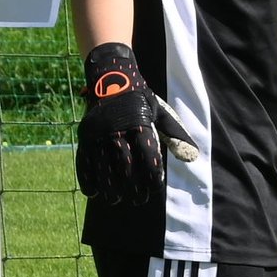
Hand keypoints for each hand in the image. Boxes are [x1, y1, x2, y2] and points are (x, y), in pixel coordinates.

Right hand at [75, 44, 196, 207]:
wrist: (111, 77)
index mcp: (140, 124)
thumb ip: (176, 135)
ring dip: (110, 187)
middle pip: (126, 165)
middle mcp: (118, 129)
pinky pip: (84, 160)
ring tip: (116, 199)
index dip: (152, 175)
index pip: (148, 155)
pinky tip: (94, 192)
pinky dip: (87, 178)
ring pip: (103, 166)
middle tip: (138, 199)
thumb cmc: (140, 100)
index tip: (154, 187)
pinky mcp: (85, 135)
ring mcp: (99, 133)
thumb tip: (192, 158)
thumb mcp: (161, 112)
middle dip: (132, 187)